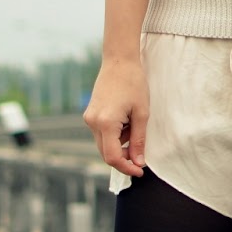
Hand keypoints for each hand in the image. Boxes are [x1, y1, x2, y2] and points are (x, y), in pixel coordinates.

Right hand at [83, 57, 148, 176]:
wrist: (119, 60)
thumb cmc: (134, 83)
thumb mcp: (142, 113)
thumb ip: (138, 140)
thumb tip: (138, 162)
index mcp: (106, 123)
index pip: (112, 157)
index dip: (126, 168)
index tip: (139, 171)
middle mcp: (92, 122)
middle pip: (106, 153)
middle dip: (123, 157)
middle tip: (141, 154)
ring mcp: (89, 118)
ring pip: (104, 144)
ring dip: (120, 143)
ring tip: (134, 124)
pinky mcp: (90, 114)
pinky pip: (101, 133)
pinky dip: (115, 134)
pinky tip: (126, 120)